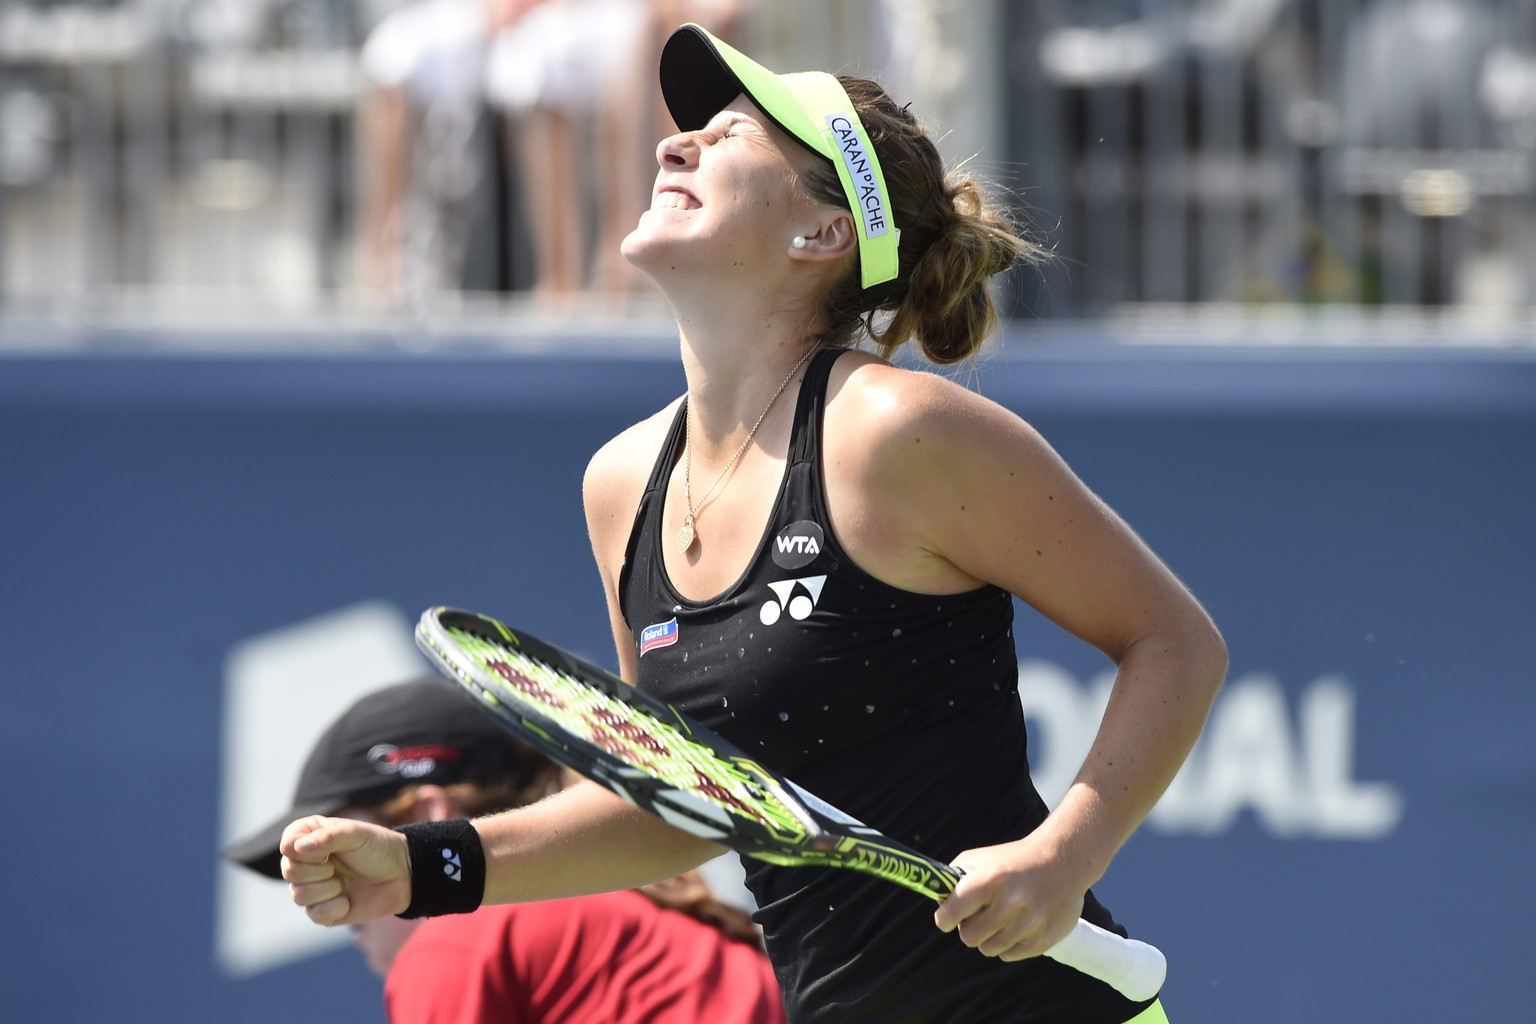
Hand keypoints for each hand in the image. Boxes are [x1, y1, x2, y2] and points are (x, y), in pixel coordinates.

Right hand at [280, 816, 411, 926]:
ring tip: (344, 883)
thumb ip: (327, 838)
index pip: (287, 844)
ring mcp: (314, 887)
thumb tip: (297, 848)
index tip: (327, 850)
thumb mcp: (356, 834)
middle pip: (289, 871)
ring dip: (326, 890)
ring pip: (298, 895)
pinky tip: (347, 901)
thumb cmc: (379, 848)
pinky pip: (313, 915)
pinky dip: (333, 908)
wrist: (403, 875)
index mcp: (311, 838)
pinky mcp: (324, 911)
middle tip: (337, 866)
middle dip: (317, 871)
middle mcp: (308, 863)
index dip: (302, 850)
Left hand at [932, 837, 1087, 960]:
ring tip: (1000, 919)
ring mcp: (1030, 922)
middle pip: (969, 937)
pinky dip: (1008, 944)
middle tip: (979, 916)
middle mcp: (1010, 902)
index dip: (945, 918)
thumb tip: (939, 904)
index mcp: (989, 880)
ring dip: (989, 937)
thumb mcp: (980, 858)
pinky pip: (1010, 956)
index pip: (951, 913)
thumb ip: (955, 880)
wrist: (1063, 860)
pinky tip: (1016, 925)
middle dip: (969, 928)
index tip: (947, 918)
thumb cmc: (1014, 860)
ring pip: (989, 949)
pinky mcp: (1045, 938)